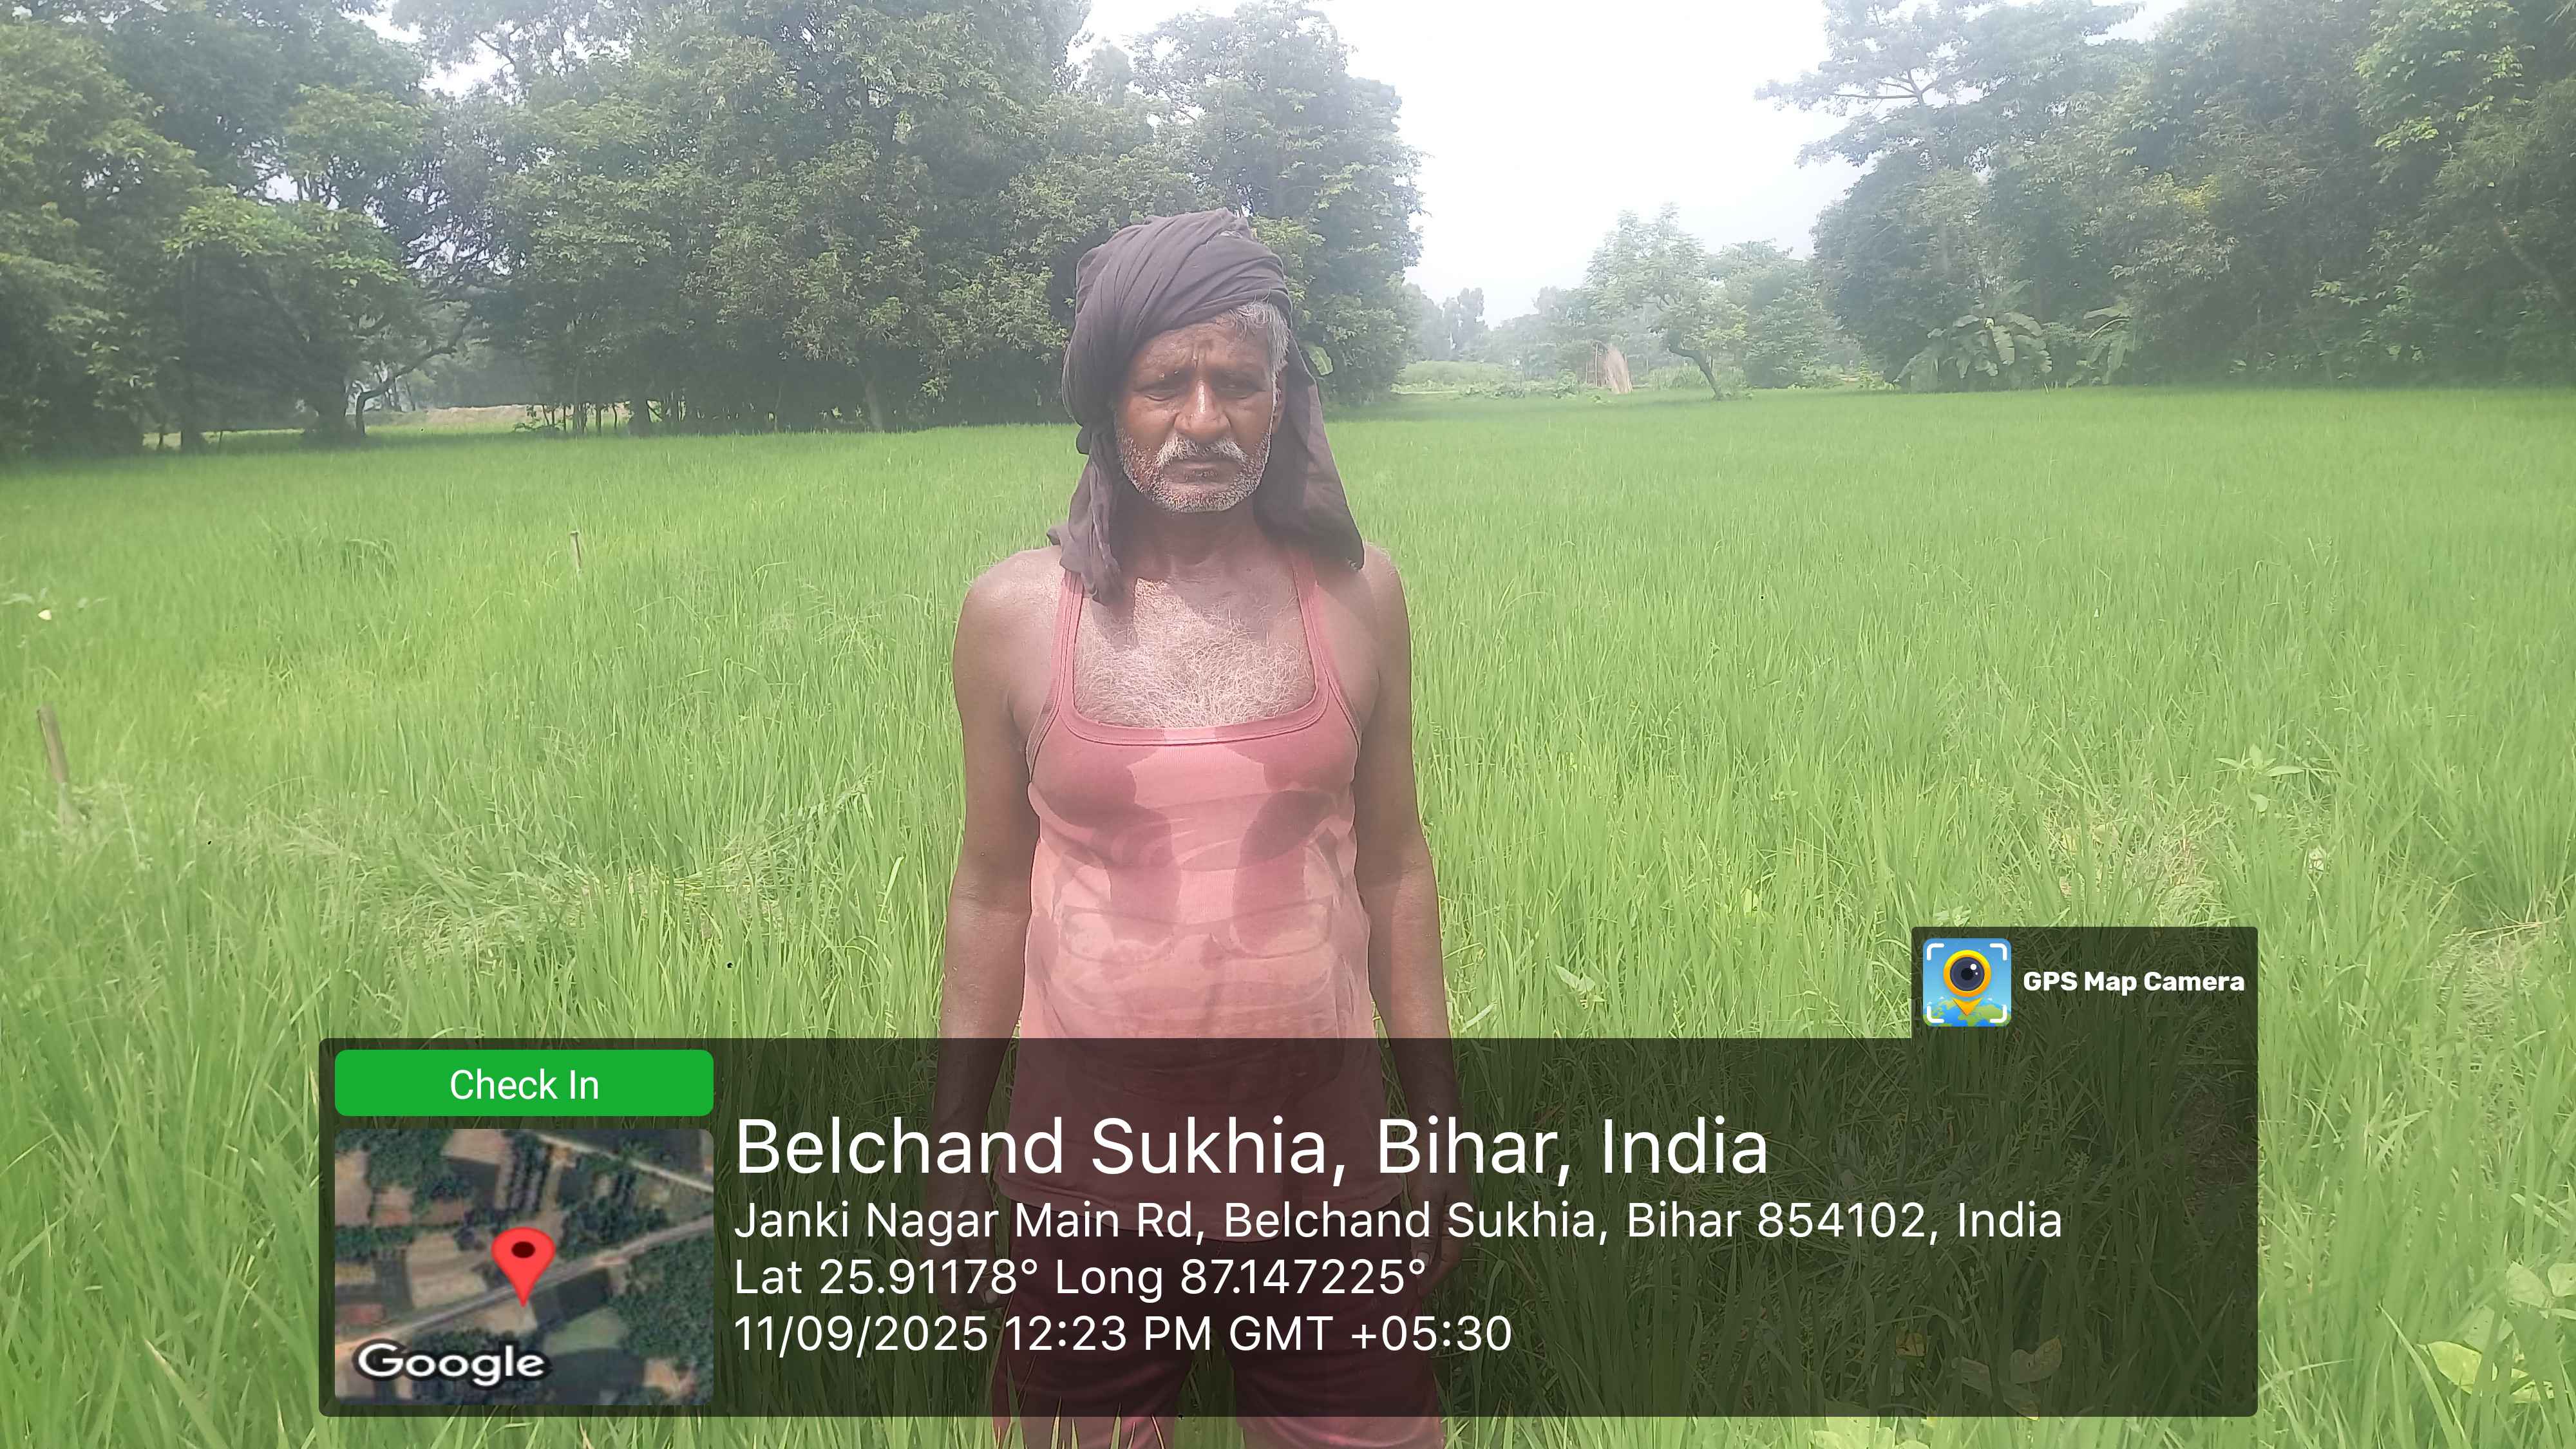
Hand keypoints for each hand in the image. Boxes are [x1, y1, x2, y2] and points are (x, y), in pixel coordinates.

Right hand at [922, 1169, 999, 1317]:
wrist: (951, 1160)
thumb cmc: (964, 1196)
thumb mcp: (980, 1235)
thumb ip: (984, 1269)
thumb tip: (991, 1301)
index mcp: (938, 1262)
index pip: (951, 1304)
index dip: (965, 1320)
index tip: (977, 1335)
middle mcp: (933, 1258)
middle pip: (953, 1292)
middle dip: (975, 1301)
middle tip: (1002, 1299)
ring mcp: (936, 1245)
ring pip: (955, 1276)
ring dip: (976, 1283)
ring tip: (999, 1283)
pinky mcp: (942, 1234)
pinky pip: (956, 1261)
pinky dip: (973, 1267)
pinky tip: (988, 1262)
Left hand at [1405, 1166, 1469, 1288]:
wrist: (1436, 1127)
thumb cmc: (1433, 1162)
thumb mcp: (1427, 1200)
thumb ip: (1425, 1234)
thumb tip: (1422, 1266)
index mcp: (1461, 1220)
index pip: (1449, 1259)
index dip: (1433, 1277)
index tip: (1416, 1293)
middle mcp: (1458, 1217)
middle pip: (1445, 1252)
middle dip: (1428, 1270)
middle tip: (1407, 1287)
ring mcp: (1449, 1206)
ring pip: (1436, 1240)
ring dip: (1422, 1255)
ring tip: (1404, 1271)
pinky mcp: (1438, 1197)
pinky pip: (1429, 1226)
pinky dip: (1418, 1238)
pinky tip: (1404, 1242)